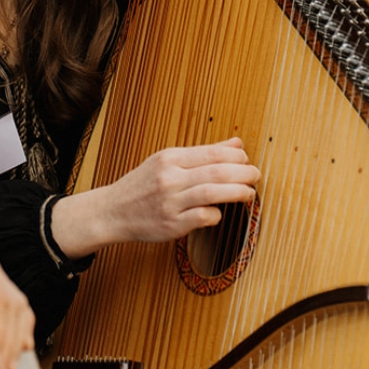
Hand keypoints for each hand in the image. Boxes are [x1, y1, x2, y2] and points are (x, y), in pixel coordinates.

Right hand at [50, 138, 259, 256]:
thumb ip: (202, 154)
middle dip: (244, 174)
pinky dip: (217, 214)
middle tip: (255, 176)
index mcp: (169, 158)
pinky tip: (219, 212)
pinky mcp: (171, 225)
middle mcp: (169, 178)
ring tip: (248, 193)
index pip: (212, 152)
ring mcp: (169, 202)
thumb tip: (237, 143)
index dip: (237, 156)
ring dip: (237, 193)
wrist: (112, 211)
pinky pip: (203, 217)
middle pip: (217, 172)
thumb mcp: (166, 162)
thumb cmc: (142, 185)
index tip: (246, 160)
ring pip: (212, 193)